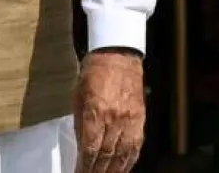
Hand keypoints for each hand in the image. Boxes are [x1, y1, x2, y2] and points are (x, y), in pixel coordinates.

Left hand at [74, 49, 145, 172]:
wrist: (117, 58)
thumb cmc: (93, 75)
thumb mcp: (78, 98)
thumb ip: (81, 124)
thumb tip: (82, 148)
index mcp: (96, 111)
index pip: (91, 148)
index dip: (85, 166)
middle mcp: (115, 118)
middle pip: (107, 154)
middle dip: (98, 171)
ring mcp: (130, 120)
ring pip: (123, 154)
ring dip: (115, 170)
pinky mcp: (141, 119)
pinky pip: (136, 146)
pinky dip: (130, 160)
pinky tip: (124, 168)